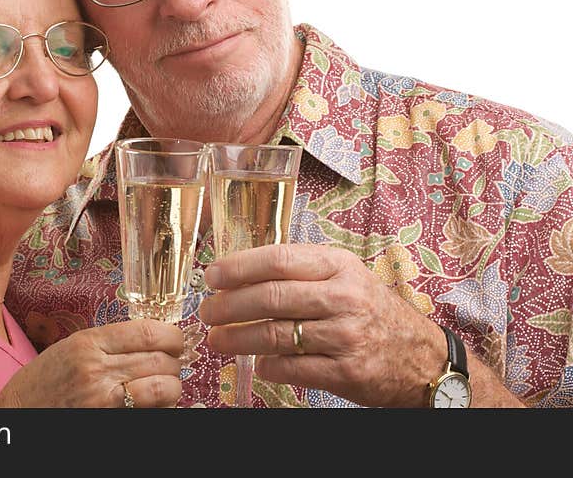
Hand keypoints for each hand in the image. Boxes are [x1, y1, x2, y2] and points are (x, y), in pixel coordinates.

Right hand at [0, 319, 183, 407]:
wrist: (17, 415)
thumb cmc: (43, 381)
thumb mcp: (71, 348)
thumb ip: (108, 342)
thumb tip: (152, 339)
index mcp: (88, 343)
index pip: (148, 333)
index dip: (172, 336)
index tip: (175, 341)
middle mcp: (97, 370)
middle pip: (160, 360)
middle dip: (174, 363)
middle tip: (170, 365)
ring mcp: (104, 401)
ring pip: (163, 388)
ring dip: (172, 387)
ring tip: (164, 386)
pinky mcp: (109, 421)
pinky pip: (152, 413)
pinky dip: (161, 408)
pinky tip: (154, 404)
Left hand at [198, 243, 445, 406]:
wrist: (423, 358)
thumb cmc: (373, 311)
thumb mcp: (346, 277)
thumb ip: (302, 271)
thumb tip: (242, 273)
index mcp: (339, 266)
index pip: (279, 259)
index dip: (239, 267)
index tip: (212, 276)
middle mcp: (344, 296)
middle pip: (271, 297)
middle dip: (229, 306)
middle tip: (207, 312)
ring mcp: (346, 335)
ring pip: (276, 335)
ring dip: (238, 339)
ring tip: (217, 339)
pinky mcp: (347, 371)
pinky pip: (292, 368)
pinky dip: (268, 367)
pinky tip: (257, 363)